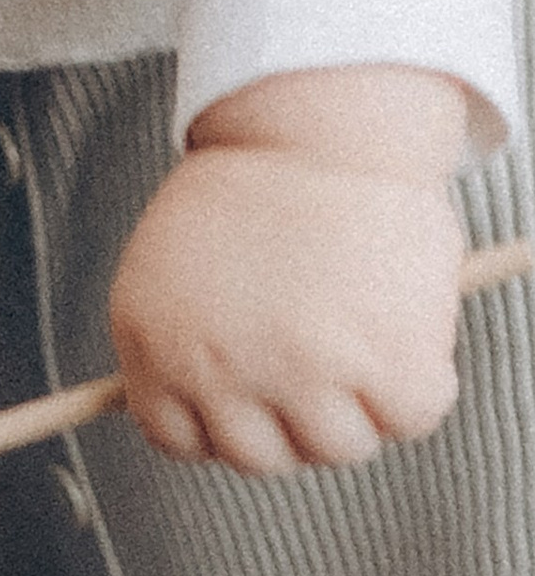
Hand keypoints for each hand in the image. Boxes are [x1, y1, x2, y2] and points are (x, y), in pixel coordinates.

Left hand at [110, 68, 469, 473]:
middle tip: (328, 358)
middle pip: (262, 457)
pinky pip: (410, 417)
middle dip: (299, 417)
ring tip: (368, 327)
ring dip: (362, 404)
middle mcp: (214, 370)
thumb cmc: (267, 179)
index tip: (261, 398)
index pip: (180, 437)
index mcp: (153, 341)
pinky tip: (409, 326)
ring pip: (339, 445)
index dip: (228, 423)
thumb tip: (216, 409)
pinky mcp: (382, 366)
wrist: (325, 117)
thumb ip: (192, 335)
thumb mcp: (185, 259)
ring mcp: (296, 374)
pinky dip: (421, 385)